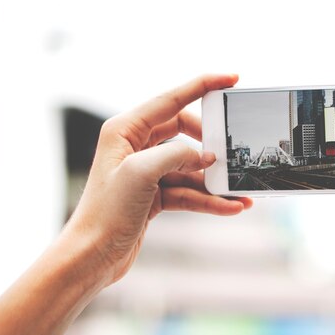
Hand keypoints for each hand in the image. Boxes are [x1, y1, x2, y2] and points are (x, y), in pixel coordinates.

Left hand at [65, 74, 251, 285]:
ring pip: (190, 167)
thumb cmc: (107, 212)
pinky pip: (189, 190)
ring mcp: (147, 171)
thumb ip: (178, 155)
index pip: (172, 99)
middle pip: (185, 133)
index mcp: (125, 129)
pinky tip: (230, 207)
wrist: (93, 256)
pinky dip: (208, 199)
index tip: (233, 78)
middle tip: (231, 151)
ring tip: (241, 192)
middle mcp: (136, 146)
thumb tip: (207, 156)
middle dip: (210, 144)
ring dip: (214, 181)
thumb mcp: (142, 174)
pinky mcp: (155, 194)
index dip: (204, 86)